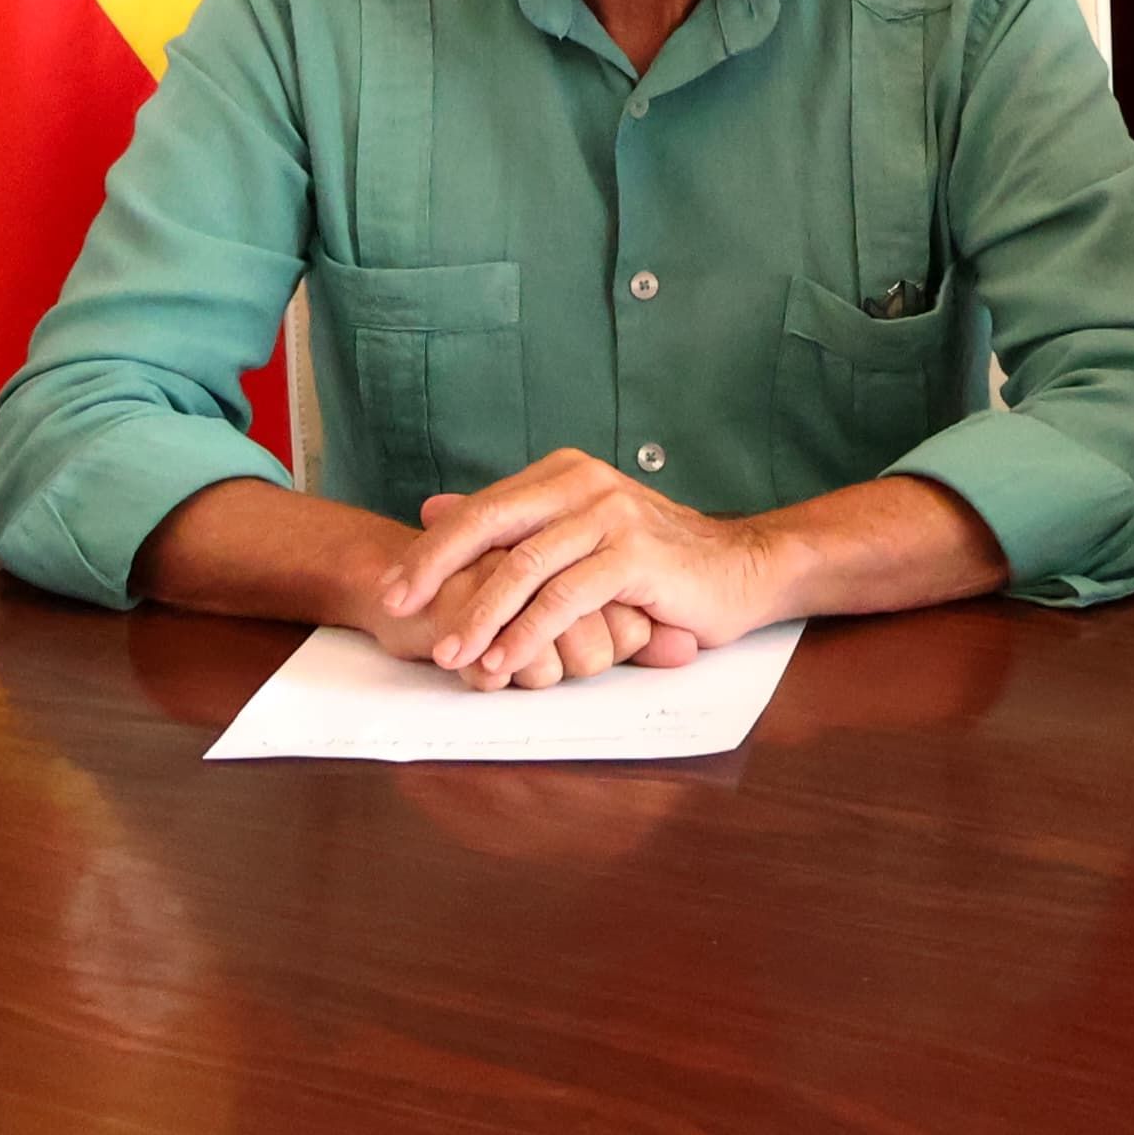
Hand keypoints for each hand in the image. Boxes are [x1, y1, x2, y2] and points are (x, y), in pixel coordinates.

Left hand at [368, 451, 770, 688]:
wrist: (741, 569)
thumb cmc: (655, 562)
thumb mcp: (577, 535)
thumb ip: (514, 524)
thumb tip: (433, 509)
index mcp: (563, 474)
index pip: (482, 508)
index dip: (431, 549)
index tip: (392, 589)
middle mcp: (583, 483)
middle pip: (491, 524)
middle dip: (436, 571)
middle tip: (398, 611)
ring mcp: (611, 515)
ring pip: (526, 566)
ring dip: (481, 615)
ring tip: (450, 655)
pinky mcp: (636, 555)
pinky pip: (567, 597)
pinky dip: (529, 632)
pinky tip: (505, 660)